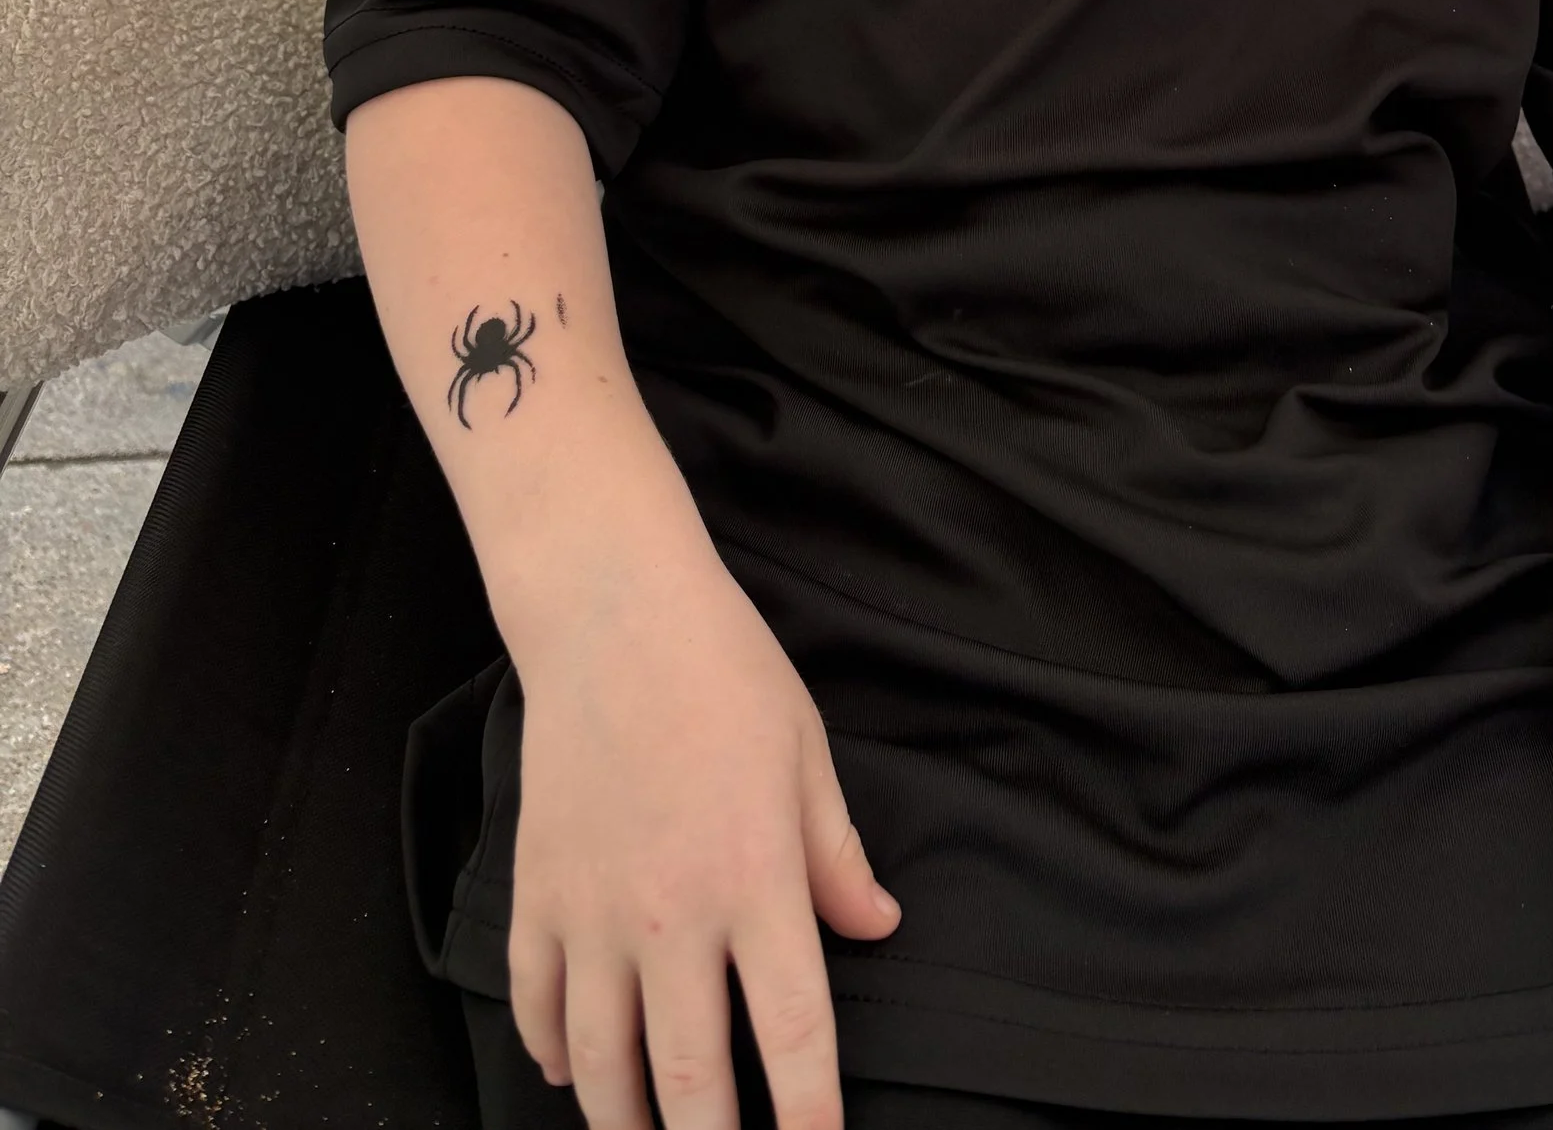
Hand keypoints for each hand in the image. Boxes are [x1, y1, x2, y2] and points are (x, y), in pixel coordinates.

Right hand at [505, 539, 899, 1129]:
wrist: (611, 612)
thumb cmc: (722, 671)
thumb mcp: (805, 755)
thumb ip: (835, 856)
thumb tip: (876, 926)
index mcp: (754, 879)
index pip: (790, 1034)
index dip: (809, 1117)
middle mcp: (671, 914)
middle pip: (690, 1081)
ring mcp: (593, 912)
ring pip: (604, 1066)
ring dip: (628, 1124)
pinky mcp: (539, 892)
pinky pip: (537, 1004)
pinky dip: (555, 1055)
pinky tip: (576, 1077)